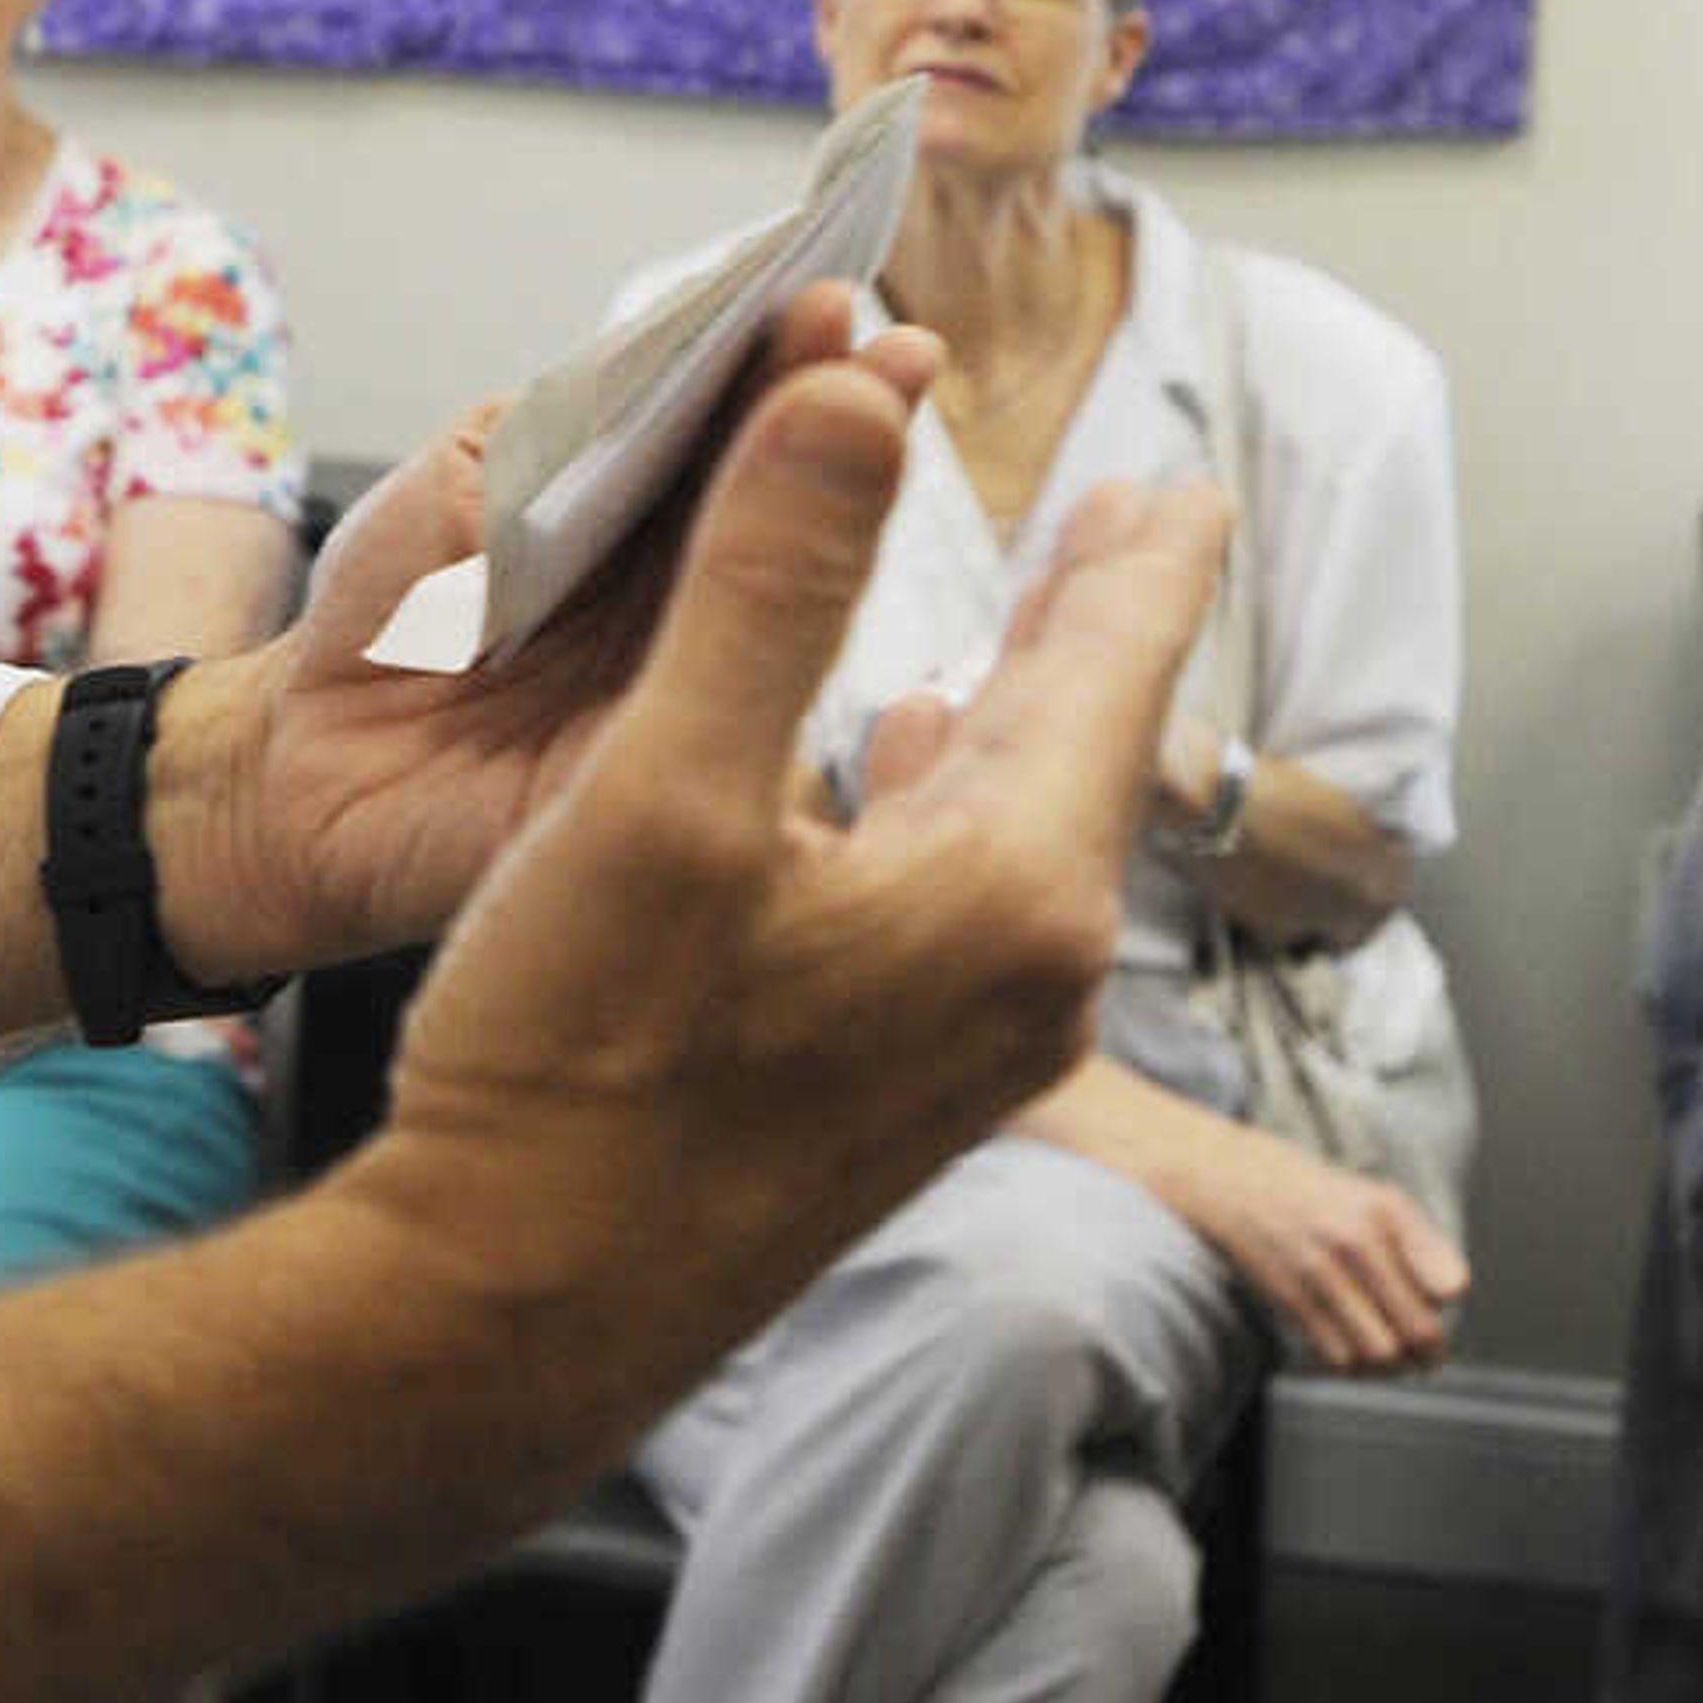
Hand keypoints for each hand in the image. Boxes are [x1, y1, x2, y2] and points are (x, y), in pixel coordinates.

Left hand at [150, 286, 892, 986]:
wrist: (308, 765)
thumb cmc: (386, 615)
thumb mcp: (463, 487)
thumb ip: (567, 424)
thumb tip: (674, 349)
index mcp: (648, 512)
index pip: (733, 424)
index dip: (781, 365)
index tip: (827, 299)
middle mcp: (696, 591)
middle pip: (784, 495)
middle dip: (838, 418)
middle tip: (883, 350)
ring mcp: (697, 684)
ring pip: (787, 589)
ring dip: (836, 507)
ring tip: (866, 416)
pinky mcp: (672, 783)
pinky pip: (729, 709)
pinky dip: (770, 640)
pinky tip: (804, 568)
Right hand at [322, 369, 1228, 1444]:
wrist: (513, 1308)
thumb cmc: (582, 1071)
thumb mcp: (663, 787)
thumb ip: (766, 581)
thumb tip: (848, 394)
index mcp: (1005, 891)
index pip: (1107, 672)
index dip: (1142, 559)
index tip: (1189, 483)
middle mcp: (1019, 975)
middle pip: (1078, 742)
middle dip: (1098, 618)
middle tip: (1136, 521)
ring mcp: (960, 1044)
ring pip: (1018, 818)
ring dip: (1017, 701)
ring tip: (1031, 622)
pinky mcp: (885, 1081)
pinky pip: (962, 891)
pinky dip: (944, 791)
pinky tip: (888, 769)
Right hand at [1176, 1112, 1464, 1371]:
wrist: (1223, 1176)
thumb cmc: (1305, 1188)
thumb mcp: (1372, 1194)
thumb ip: (1418, 1241)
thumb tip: (1452, 1295)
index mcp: (1382, 1210)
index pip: (1449, 1283)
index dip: (1446, 1299)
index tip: (1435, 1298)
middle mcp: (1353, 1240)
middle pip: (1418, 1331)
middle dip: (1429, 1351)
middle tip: (1426, 1352)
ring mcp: (1318, 1272)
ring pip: (1381, 1353)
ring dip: (1393, 1365)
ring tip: (1390, 1355)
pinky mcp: (1288, 1297)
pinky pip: (1338, 1356)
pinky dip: (1354, 1366)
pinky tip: (1351, 1349)